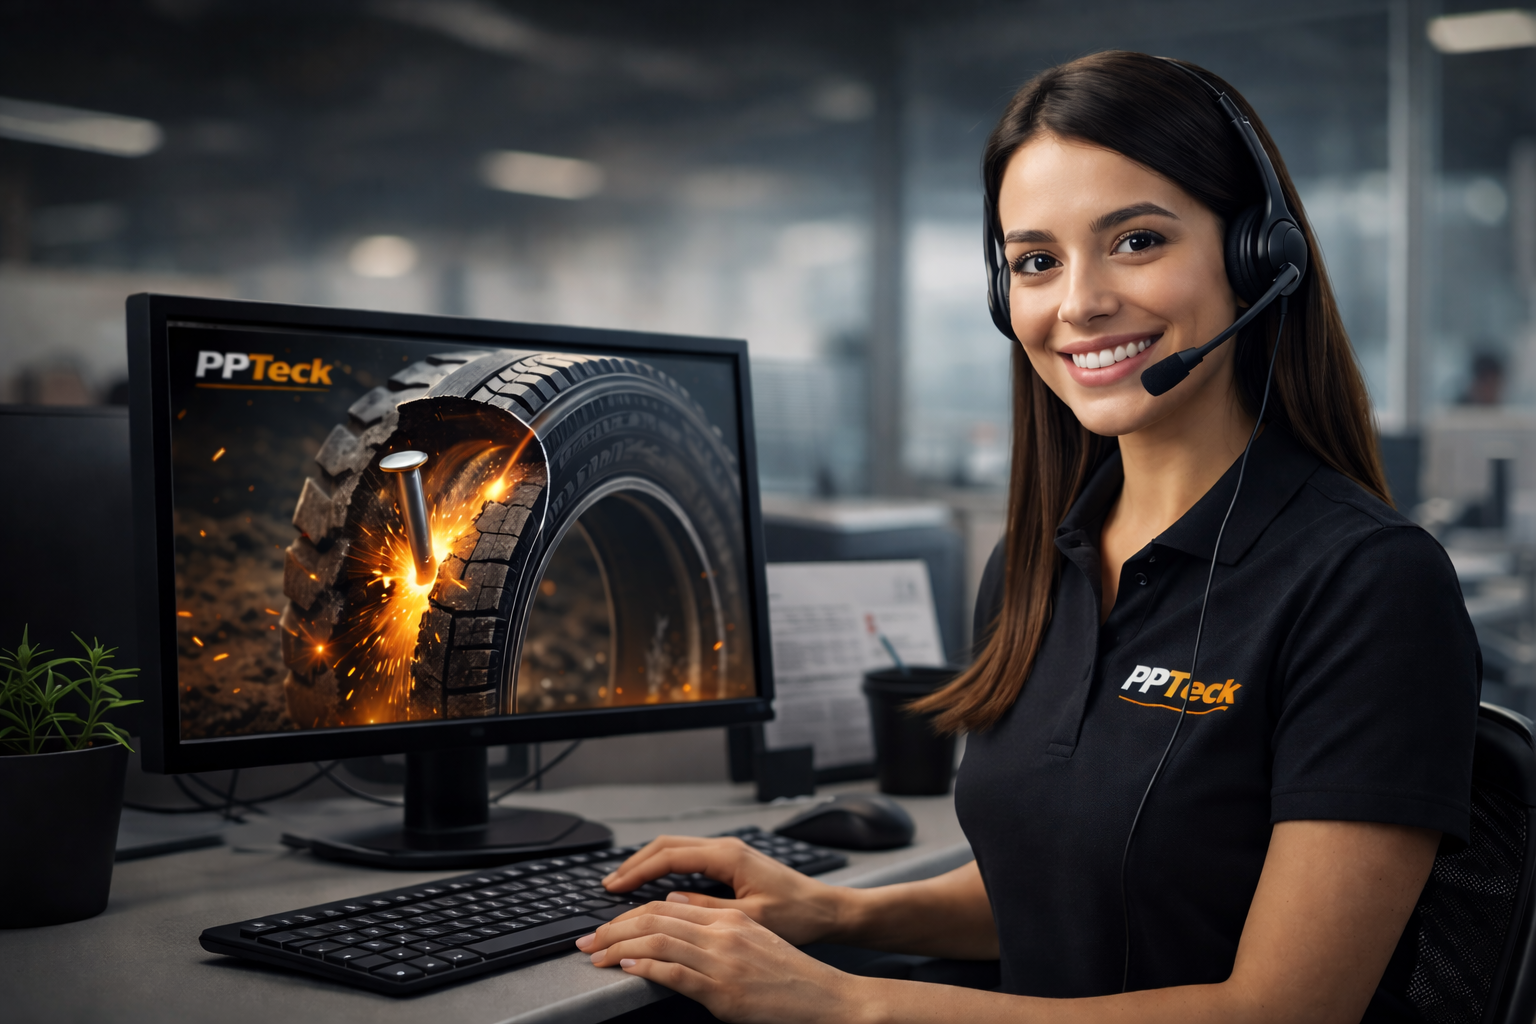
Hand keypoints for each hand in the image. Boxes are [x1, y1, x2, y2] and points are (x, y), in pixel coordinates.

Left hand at [576, 898, 872, 1023]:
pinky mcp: (723, 990)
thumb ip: (713, 923)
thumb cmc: (789, 974)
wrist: (825, 996)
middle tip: (586, 940)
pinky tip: (626, 968)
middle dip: (612, 928)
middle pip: (655, 919)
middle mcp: (723, 932)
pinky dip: (644, 967)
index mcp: (728, 918)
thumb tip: (673, 910)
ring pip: (657, 941)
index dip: (628, 914)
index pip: (665, 906)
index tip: (605, 926)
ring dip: (618, 947)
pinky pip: (674, 972)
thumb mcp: (752, 937)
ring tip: (596, 955)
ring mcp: (723, 960)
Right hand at [600, 835, 849, 944]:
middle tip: (609, 884)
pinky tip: (655, 882)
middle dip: (635, 863)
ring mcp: (730, 852)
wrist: (828, 909)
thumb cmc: (799, 915)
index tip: (614, 887)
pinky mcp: (733, 861)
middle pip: (668, 845)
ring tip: (624, 882)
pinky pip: (689, 856)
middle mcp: (727, 848)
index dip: (637, 871)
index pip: (670, 856)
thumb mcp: (750, 918)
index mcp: (729, 856)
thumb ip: (707, 910)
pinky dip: (665, 866)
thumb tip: (670, 901)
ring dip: (648, 863)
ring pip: (677, 848)